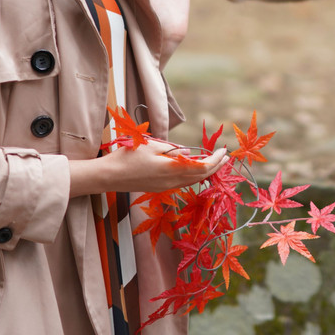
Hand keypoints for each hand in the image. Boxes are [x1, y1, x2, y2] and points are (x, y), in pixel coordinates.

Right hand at [69, 141, 229, 197]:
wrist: (109, 176)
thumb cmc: (128, 156)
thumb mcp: (152, 146)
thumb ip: (172, 150)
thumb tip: (188, 153)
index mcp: (172, 169)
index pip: (202, 168)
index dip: (216, 161)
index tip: (224, 151)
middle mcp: (172, 182)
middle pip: (200, 176)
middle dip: (216, 167)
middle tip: (226, 158)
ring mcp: (165, 187)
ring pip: (192, 181)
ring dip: (205, 172)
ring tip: (215, 163)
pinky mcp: (159, 188)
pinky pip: (183, 183)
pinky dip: (193, 176)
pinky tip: (195, 169)